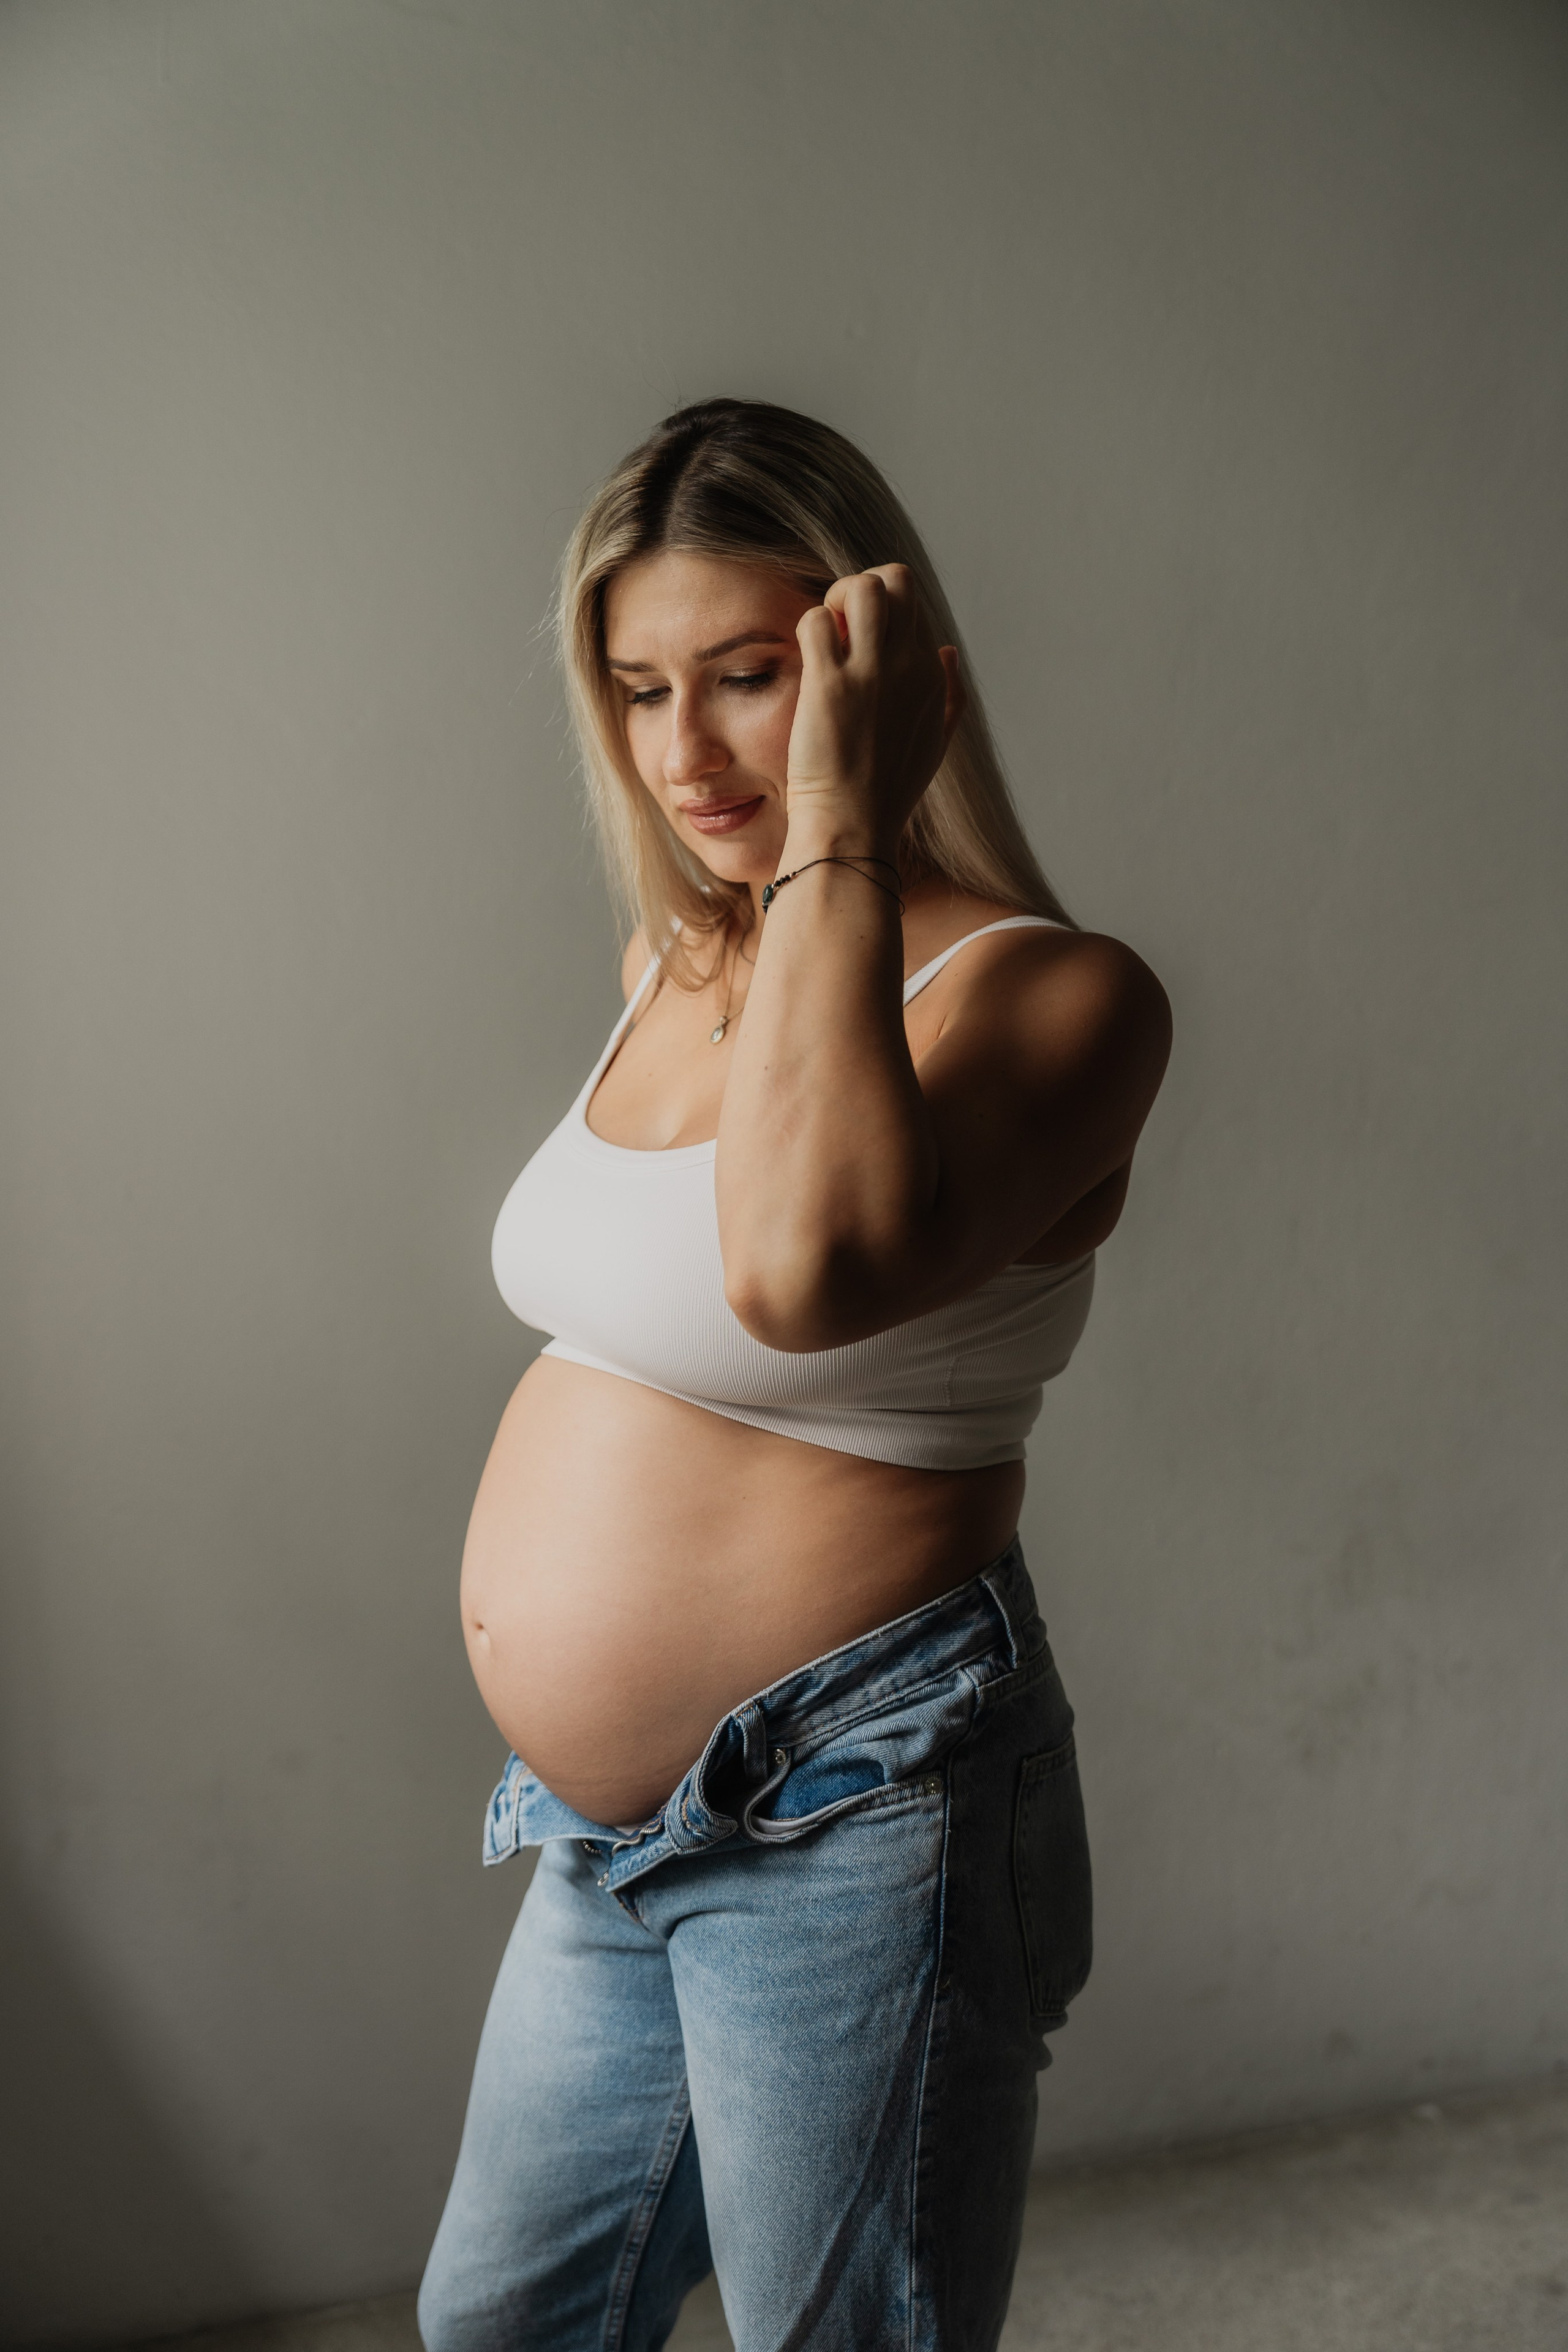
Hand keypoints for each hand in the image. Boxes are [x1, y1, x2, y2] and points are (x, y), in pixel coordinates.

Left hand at [785, 565, 965, 847]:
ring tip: (825, 635)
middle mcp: (908, 665)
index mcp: (931, 675)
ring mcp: (871, 673)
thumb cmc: (887, 792)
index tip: (857, 642)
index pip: (913, 603)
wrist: (854, 828)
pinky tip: (807, 660)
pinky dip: (808, 629)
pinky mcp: (831, 686)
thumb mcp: (936, 743)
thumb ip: (951, 694)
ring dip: (836, 599)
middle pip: (896, 579)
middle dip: (862, 587)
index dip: (880, 611)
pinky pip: (818, 621)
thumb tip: (948, 650)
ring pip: (862, 588)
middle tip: (841, 624)